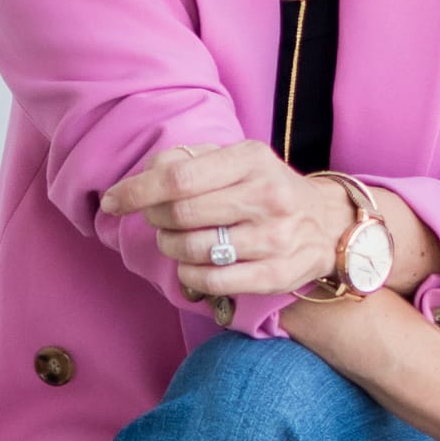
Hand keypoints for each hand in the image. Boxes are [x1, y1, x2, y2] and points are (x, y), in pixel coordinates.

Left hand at [102, 141, 355, 300]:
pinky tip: (191, 266)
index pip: (179, 176)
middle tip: (156, 220)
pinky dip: (191, 276)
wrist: (327, 224)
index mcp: (251, 159)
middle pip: (181, 215)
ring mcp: (276, 238)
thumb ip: (188, 162)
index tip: (112, 201)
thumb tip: (142, 178)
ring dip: (171, 248)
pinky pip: (215, 281)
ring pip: (194, 250)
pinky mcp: (279, 274)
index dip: (137, 191)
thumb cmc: (266, 189)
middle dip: (155, 220)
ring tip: (175, 241)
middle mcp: (268, 196)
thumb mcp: (235, 161)